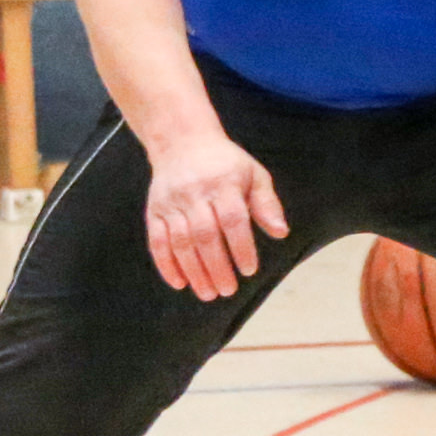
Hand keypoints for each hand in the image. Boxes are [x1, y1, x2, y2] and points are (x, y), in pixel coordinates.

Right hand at [143, 129, 287, 301]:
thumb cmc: (226, 164)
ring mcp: (171, 203)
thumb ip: (266, 204)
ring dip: (193, 271)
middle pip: (205, 235)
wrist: (182, 142)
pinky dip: (166, 264)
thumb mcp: (254, 174)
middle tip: (228, 291)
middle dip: (216, 267)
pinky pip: (157, 241)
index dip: (241, 247)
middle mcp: (195, 193)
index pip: (233, 220)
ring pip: (180, 242)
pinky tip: (179, 283)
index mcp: (224, 183)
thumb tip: (281, 232)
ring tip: (208, 293)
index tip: (249, 270)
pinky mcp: (154, 210)